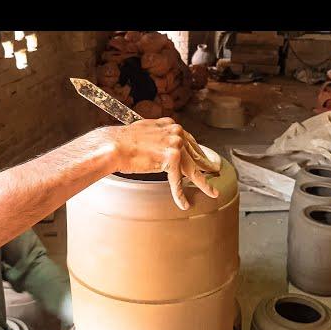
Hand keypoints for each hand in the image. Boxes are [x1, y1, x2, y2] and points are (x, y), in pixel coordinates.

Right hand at [105, 117, 219, 209]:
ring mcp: (175, 145)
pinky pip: (177, 181)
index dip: (199, 152)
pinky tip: (184, 203)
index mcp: (170, 125)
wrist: (114, 146)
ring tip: (212, 192)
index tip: (205, 158)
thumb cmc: (123, 140)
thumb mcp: (145, 130)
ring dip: (203, 183)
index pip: (189, 140)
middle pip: (195, 154)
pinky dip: (180, 194)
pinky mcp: (171, 159)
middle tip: (215, 171)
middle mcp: (176, 133)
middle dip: (206, 164)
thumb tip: (161, 143)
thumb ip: (158, 135)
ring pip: (193, 169)